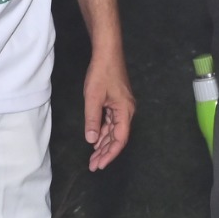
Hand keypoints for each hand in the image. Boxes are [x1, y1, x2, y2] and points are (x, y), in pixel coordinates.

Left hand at [81, 51, 135, 169]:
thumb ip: (92, 120)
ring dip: (103, 143)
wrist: (107, 52)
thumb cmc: (101, 73)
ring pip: (114, 131)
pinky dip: (103, 132)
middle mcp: (127, 111)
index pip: (120, 139)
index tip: (99, 164)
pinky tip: (95, 139)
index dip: (110, 153)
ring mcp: (122, 107)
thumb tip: (91, 140)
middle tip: (93, 165)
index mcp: (125, 111)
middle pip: (117, 137)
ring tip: (93, 157)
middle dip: (105, 152)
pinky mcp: (117, 102)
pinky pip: (111, 122)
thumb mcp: (93, 97)